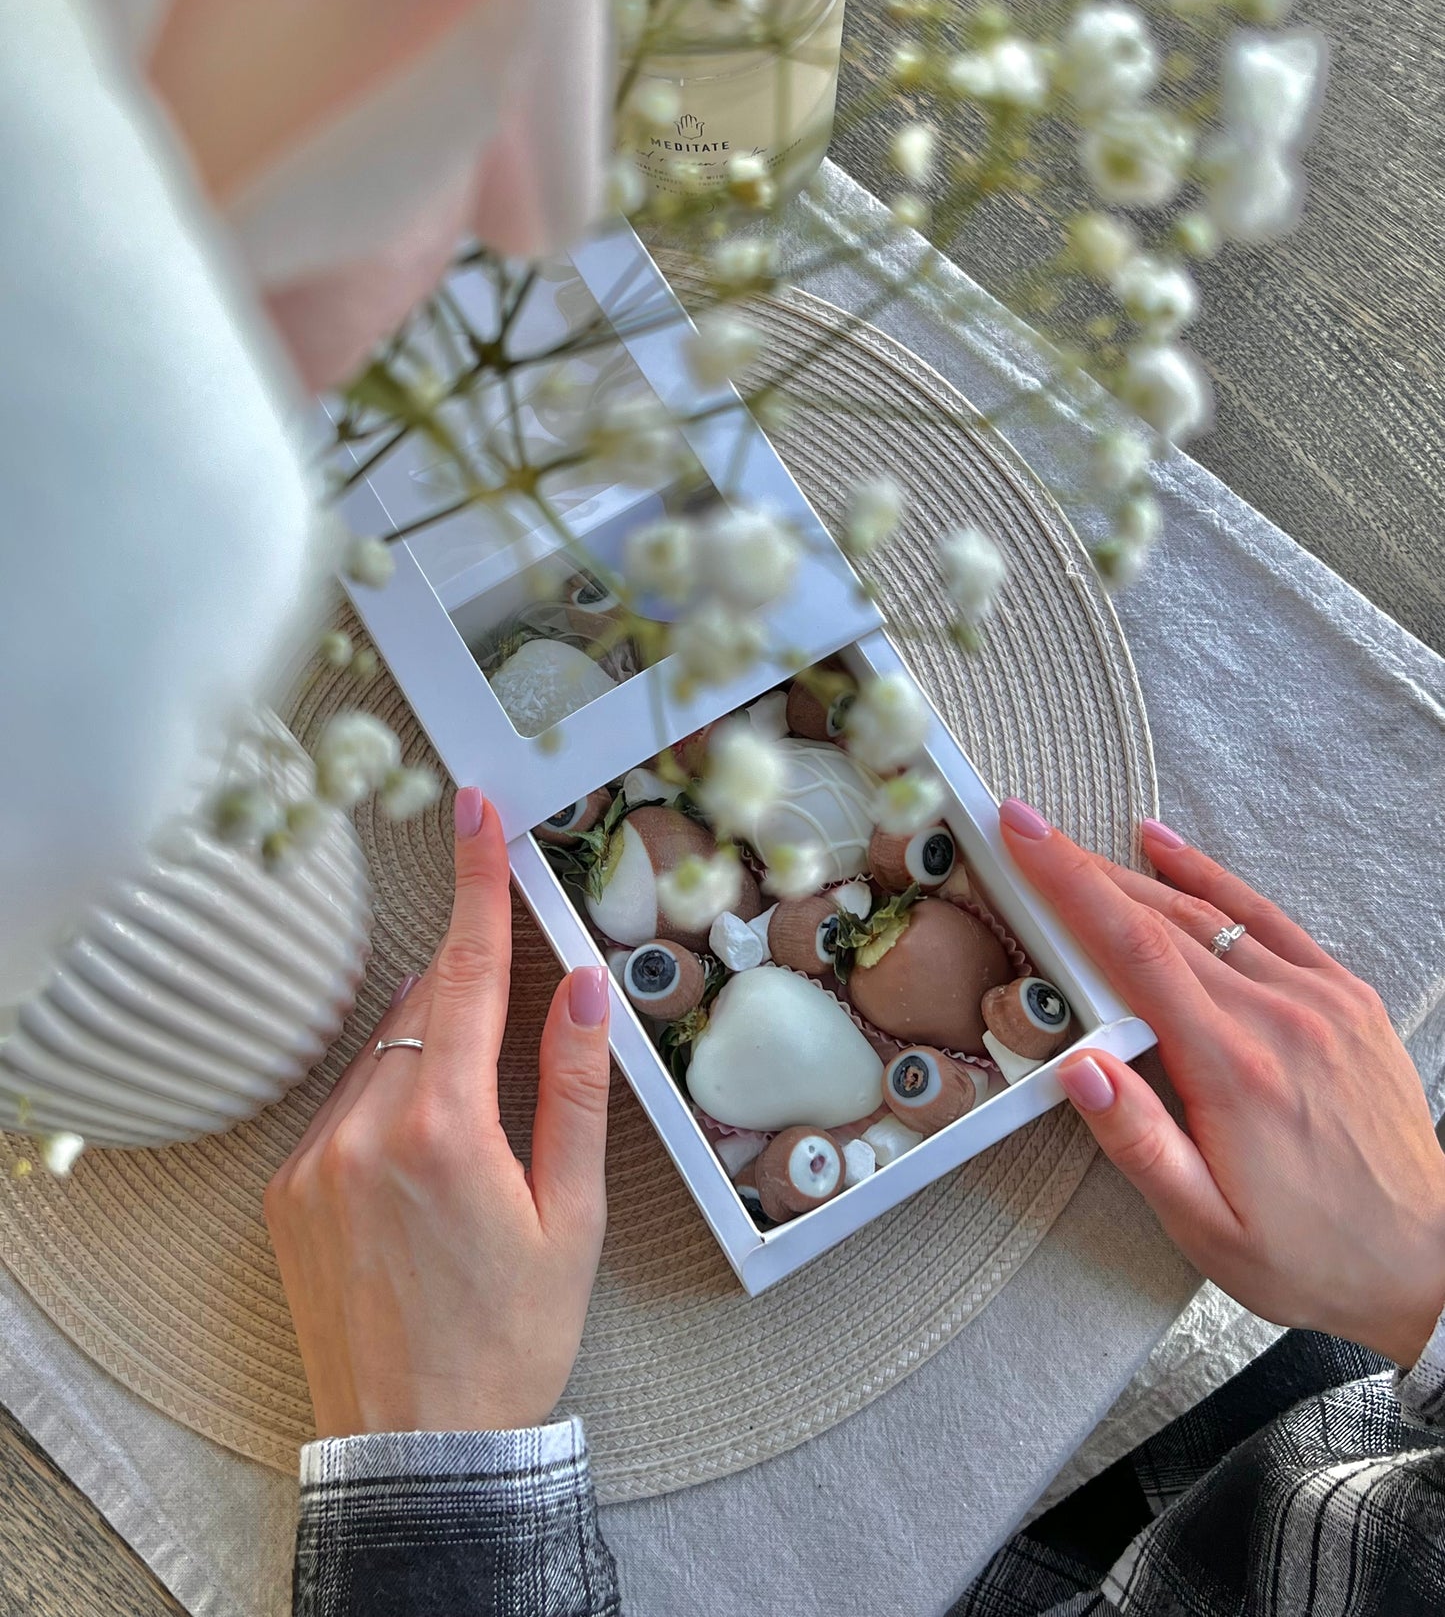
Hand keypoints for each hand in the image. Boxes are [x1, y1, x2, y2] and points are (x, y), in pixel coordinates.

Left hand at [265, 788, 610, 1435]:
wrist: (418, 1448)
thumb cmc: (512, 1336)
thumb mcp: (571, 1215)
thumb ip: (576, 1088)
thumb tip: (584, 986)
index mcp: (445, 1128)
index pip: (467, 972)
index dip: (477, 882)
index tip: (474, 807)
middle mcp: (363, 1129)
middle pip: (425, 1008)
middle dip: (470, 991)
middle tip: (517, 1029)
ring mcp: (313, 1160)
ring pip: (383, 1056)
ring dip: (431, 1058)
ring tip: (471, 1147)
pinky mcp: (286, 1191)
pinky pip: (345, 1107)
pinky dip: (389, 1104)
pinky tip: (423, 1172)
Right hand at [998, 799, 1444, 1367]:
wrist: (1425, 1264)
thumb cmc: (1312, 1256)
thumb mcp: (1207, 1229)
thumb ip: (1138, 1143)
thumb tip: (1077, 1067)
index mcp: (1234, 1070)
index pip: (1134, 950)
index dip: (1071, 884)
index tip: (1025, 837)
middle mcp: (1279, 1018)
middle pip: (1163, 920)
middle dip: (1084, 870)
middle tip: (1028, 831)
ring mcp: (1320, 1000)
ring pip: (1212, 916)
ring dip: (1138, 877)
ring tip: (1079, 846)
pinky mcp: (1347, 999)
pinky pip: (1270, 921)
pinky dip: (1216, 881)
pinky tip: (1172, 853)